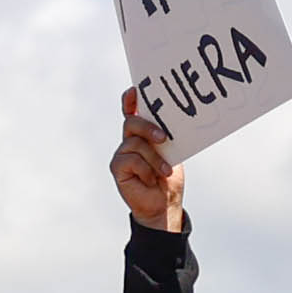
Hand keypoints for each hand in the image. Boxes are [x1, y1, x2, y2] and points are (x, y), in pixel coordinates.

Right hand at [111, 91, 183, 230]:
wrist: (165, 203)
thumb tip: (175, 119)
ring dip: (154, 158)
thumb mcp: (172, 152)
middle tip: (164, 138)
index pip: (132, 111)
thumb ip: (166, 136)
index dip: (131, 99)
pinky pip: (130, 160)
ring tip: (165, 171)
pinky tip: (150, 179)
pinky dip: (145, 169)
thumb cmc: (169, 176)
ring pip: (135, 143)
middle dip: (148, 127)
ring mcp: (121, 153)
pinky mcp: (117, 167)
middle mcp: (129, 140)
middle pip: (132, 122)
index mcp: (142, 133)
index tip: (135, 90)